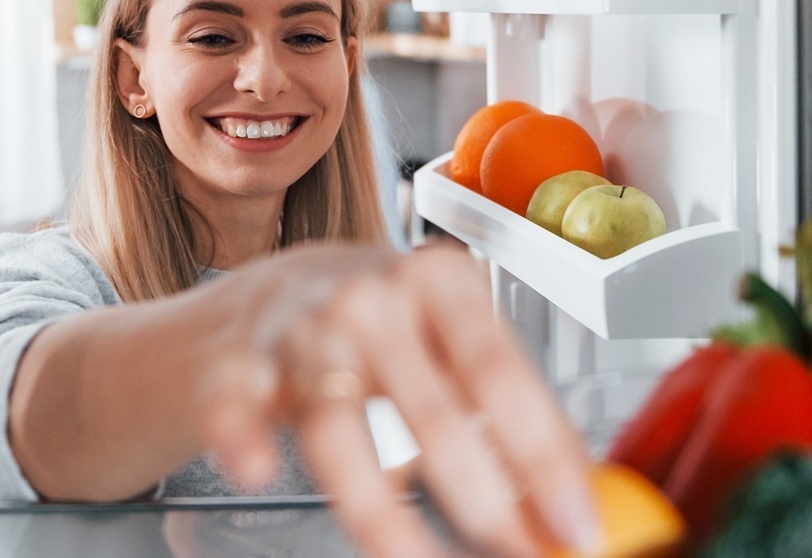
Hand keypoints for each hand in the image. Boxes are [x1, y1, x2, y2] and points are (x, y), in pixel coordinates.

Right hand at [196, 242, 598, 557]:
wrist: (271, 290)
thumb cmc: (380, 320)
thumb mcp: (451, 334)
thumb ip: (508, 406)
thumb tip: (576, 495)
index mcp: (438, 281)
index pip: (502, 376)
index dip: (543, 458)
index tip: (573, 520)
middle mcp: (369, 298)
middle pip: (433, 412)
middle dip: (485, 502)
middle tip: (516, 552)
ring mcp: (299, 332)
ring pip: (341, 431)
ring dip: (383, 514)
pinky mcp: (235, 368)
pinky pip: (236, 410)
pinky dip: (243, 439)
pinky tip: (257, 467)